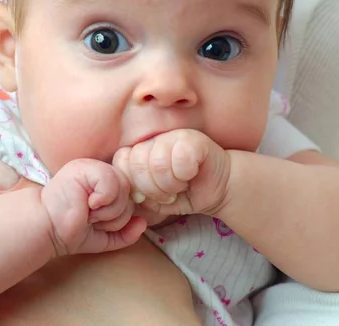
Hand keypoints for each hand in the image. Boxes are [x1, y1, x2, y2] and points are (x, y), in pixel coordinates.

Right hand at [41, 159, 145, 255]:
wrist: (48, 230)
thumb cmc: (71, 231)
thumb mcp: (104, 235)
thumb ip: (126, 232)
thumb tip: (144, 223)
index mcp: (106, 183)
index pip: (130, 194)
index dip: (121, 213)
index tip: (100, 221)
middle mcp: (100, 171)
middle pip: (130, 192)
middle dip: (115, 215)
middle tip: (93, 218)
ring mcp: (92, 167)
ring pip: (123, 188)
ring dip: (108, 211)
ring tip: (88, 213)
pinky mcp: (84, 167)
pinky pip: (111, 182)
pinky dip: (103, 200)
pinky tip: (87, 205)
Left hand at [113, 129, 230, 216]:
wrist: (218, 189)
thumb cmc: (184, 194)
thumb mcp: (154, 201)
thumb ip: (136, 196)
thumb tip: (129, 194)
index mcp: (140, 151)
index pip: (120, 160)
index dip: (133, 183)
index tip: (147, 195)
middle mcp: (154, 140)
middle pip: (137, 163)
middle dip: (152, 188)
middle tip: (168, 193)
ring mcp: (173, 136)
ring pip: (158, 163)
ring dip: (171, 184)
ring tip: (180, 185)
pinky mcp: (193, 138)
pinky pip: (180, 158)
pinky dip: (186, 174)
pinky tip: (192, 174)